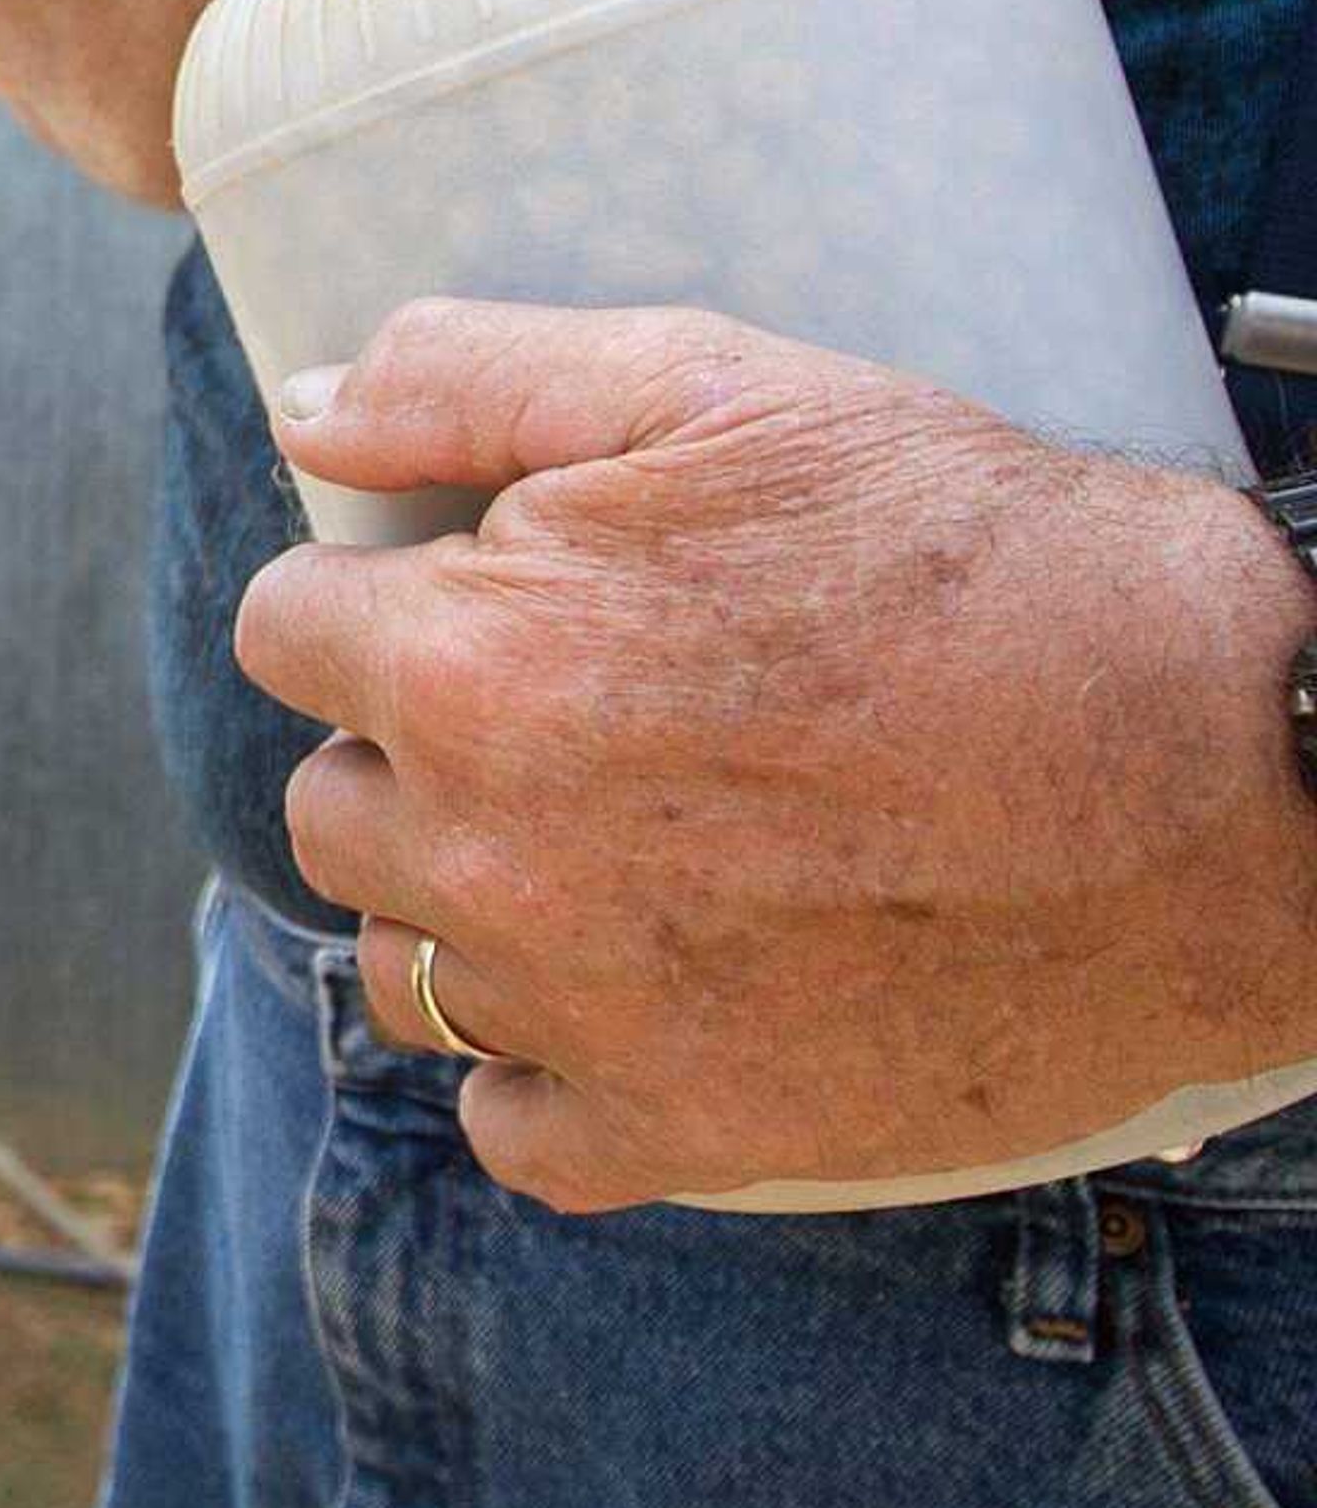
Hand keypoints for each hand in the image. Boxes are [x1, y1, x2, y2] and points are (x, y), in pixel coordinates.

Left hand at [240, 298, 1316, 1211]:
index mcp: (467, 666)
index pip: (285, 633)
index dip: (378, 600)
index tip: (478, 596)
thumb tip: (306, 415)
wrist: (1228, 766)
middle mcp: (489, 856)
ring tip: (617, 841)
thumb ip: (470, 379)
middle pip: (331, 808)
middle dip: (413, 751)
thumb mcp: (718, 384)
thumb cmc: (971, 552)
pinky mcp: (684, 1129)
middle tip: (571, 714)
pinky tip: (640, 982)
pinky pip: (511, 1123)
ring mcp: (580, 1010)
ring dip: (467, 907)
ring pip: (403, 967)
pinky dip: (549, 1066)